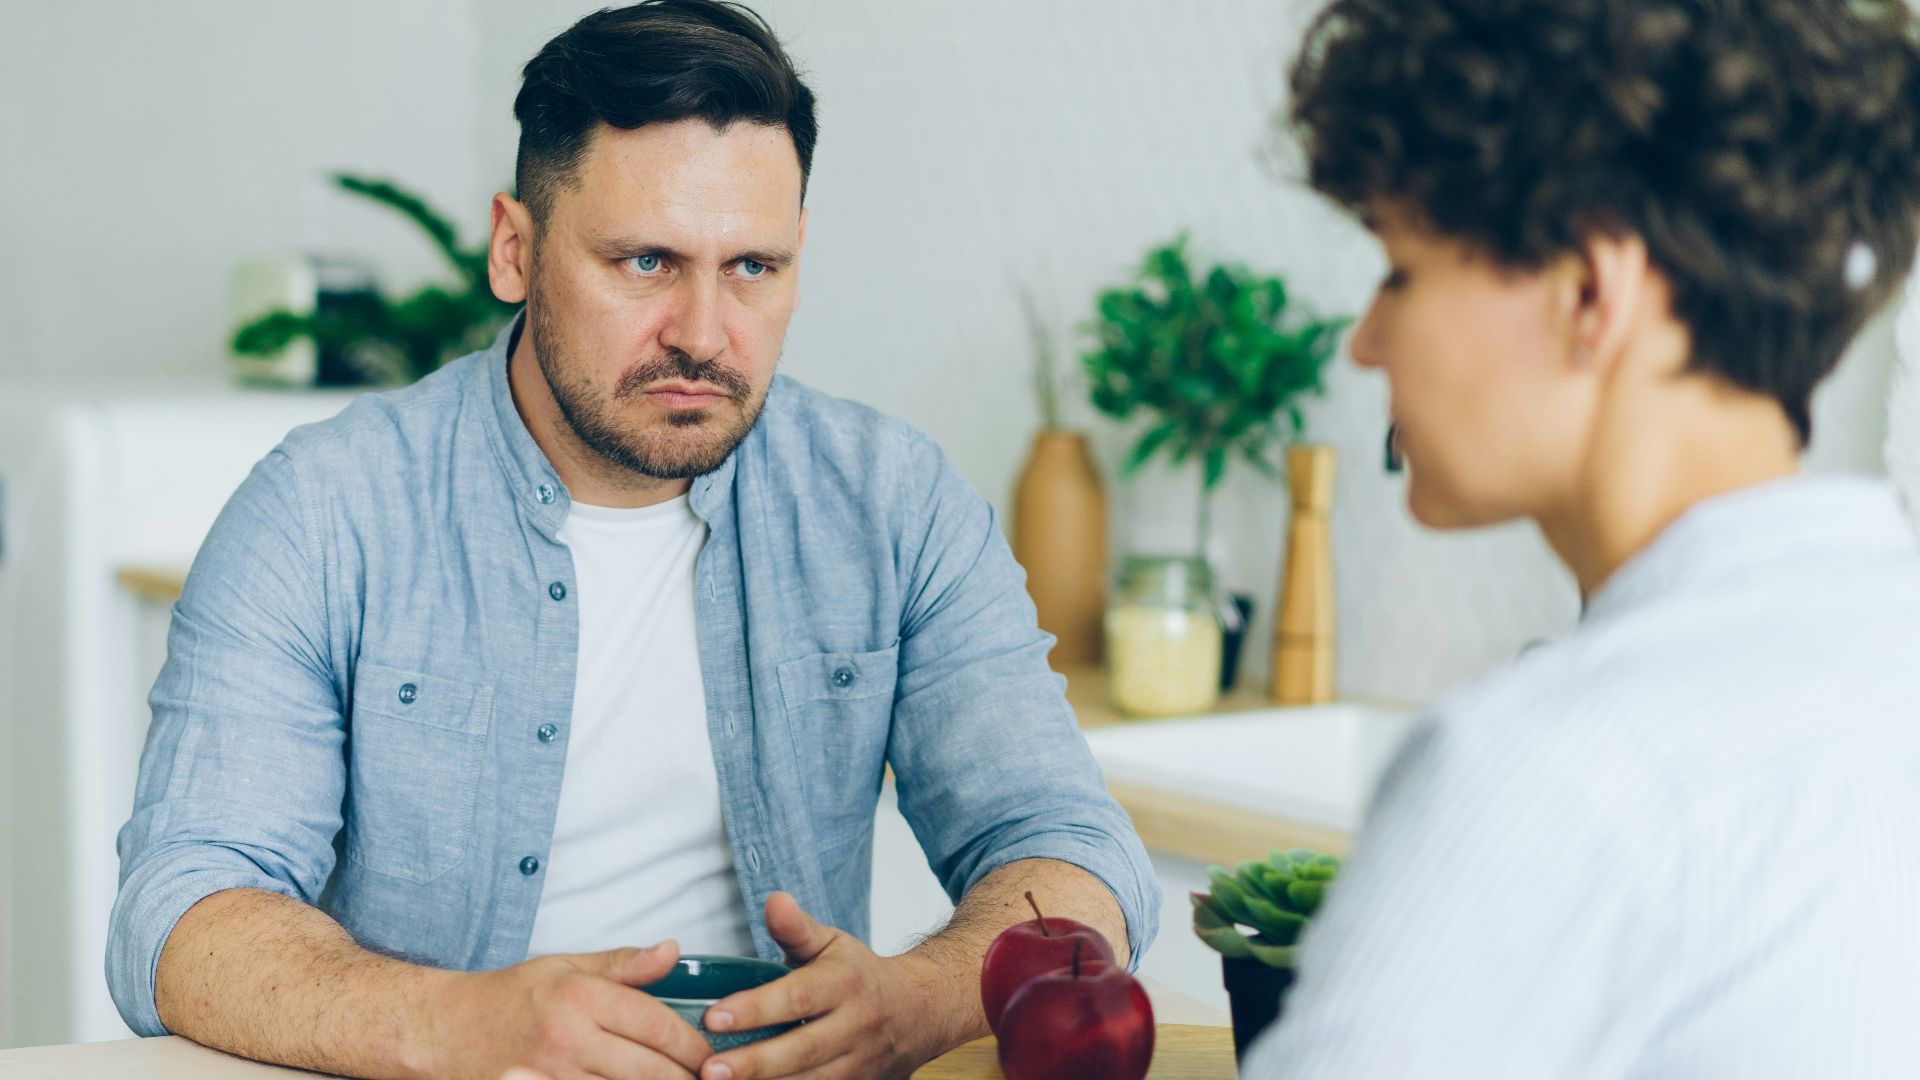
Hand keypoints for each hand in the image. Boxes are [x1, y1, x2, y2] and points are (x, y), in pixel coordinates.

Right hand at [422, 940, 711, 1079]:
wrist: (441, 1030)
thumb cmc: (506, 998)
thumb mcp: (565, 967)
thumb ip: (623, 965)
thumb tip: (673, 950)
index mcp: (580, 998)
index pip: (657, 1025)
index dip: (693, 1047)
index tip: (712, 1057)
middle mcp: (568, 1039)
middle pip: (649, 1071)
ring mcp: (550, 1077)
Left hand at [695, 893, 945, 1078]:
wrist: (918, 1012)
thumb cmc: (860, 976)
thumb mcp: (832, 944)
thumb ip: (796, 928)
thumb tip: (774, 900)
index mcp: (845, 983)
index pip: (796, 997)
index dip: (755, 1009)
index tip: (713, 1017)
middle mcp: (855, 1025)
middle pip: (801, 1049)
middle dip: (754, 1062)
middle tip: (709, 1068)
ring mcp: (858, 1062)